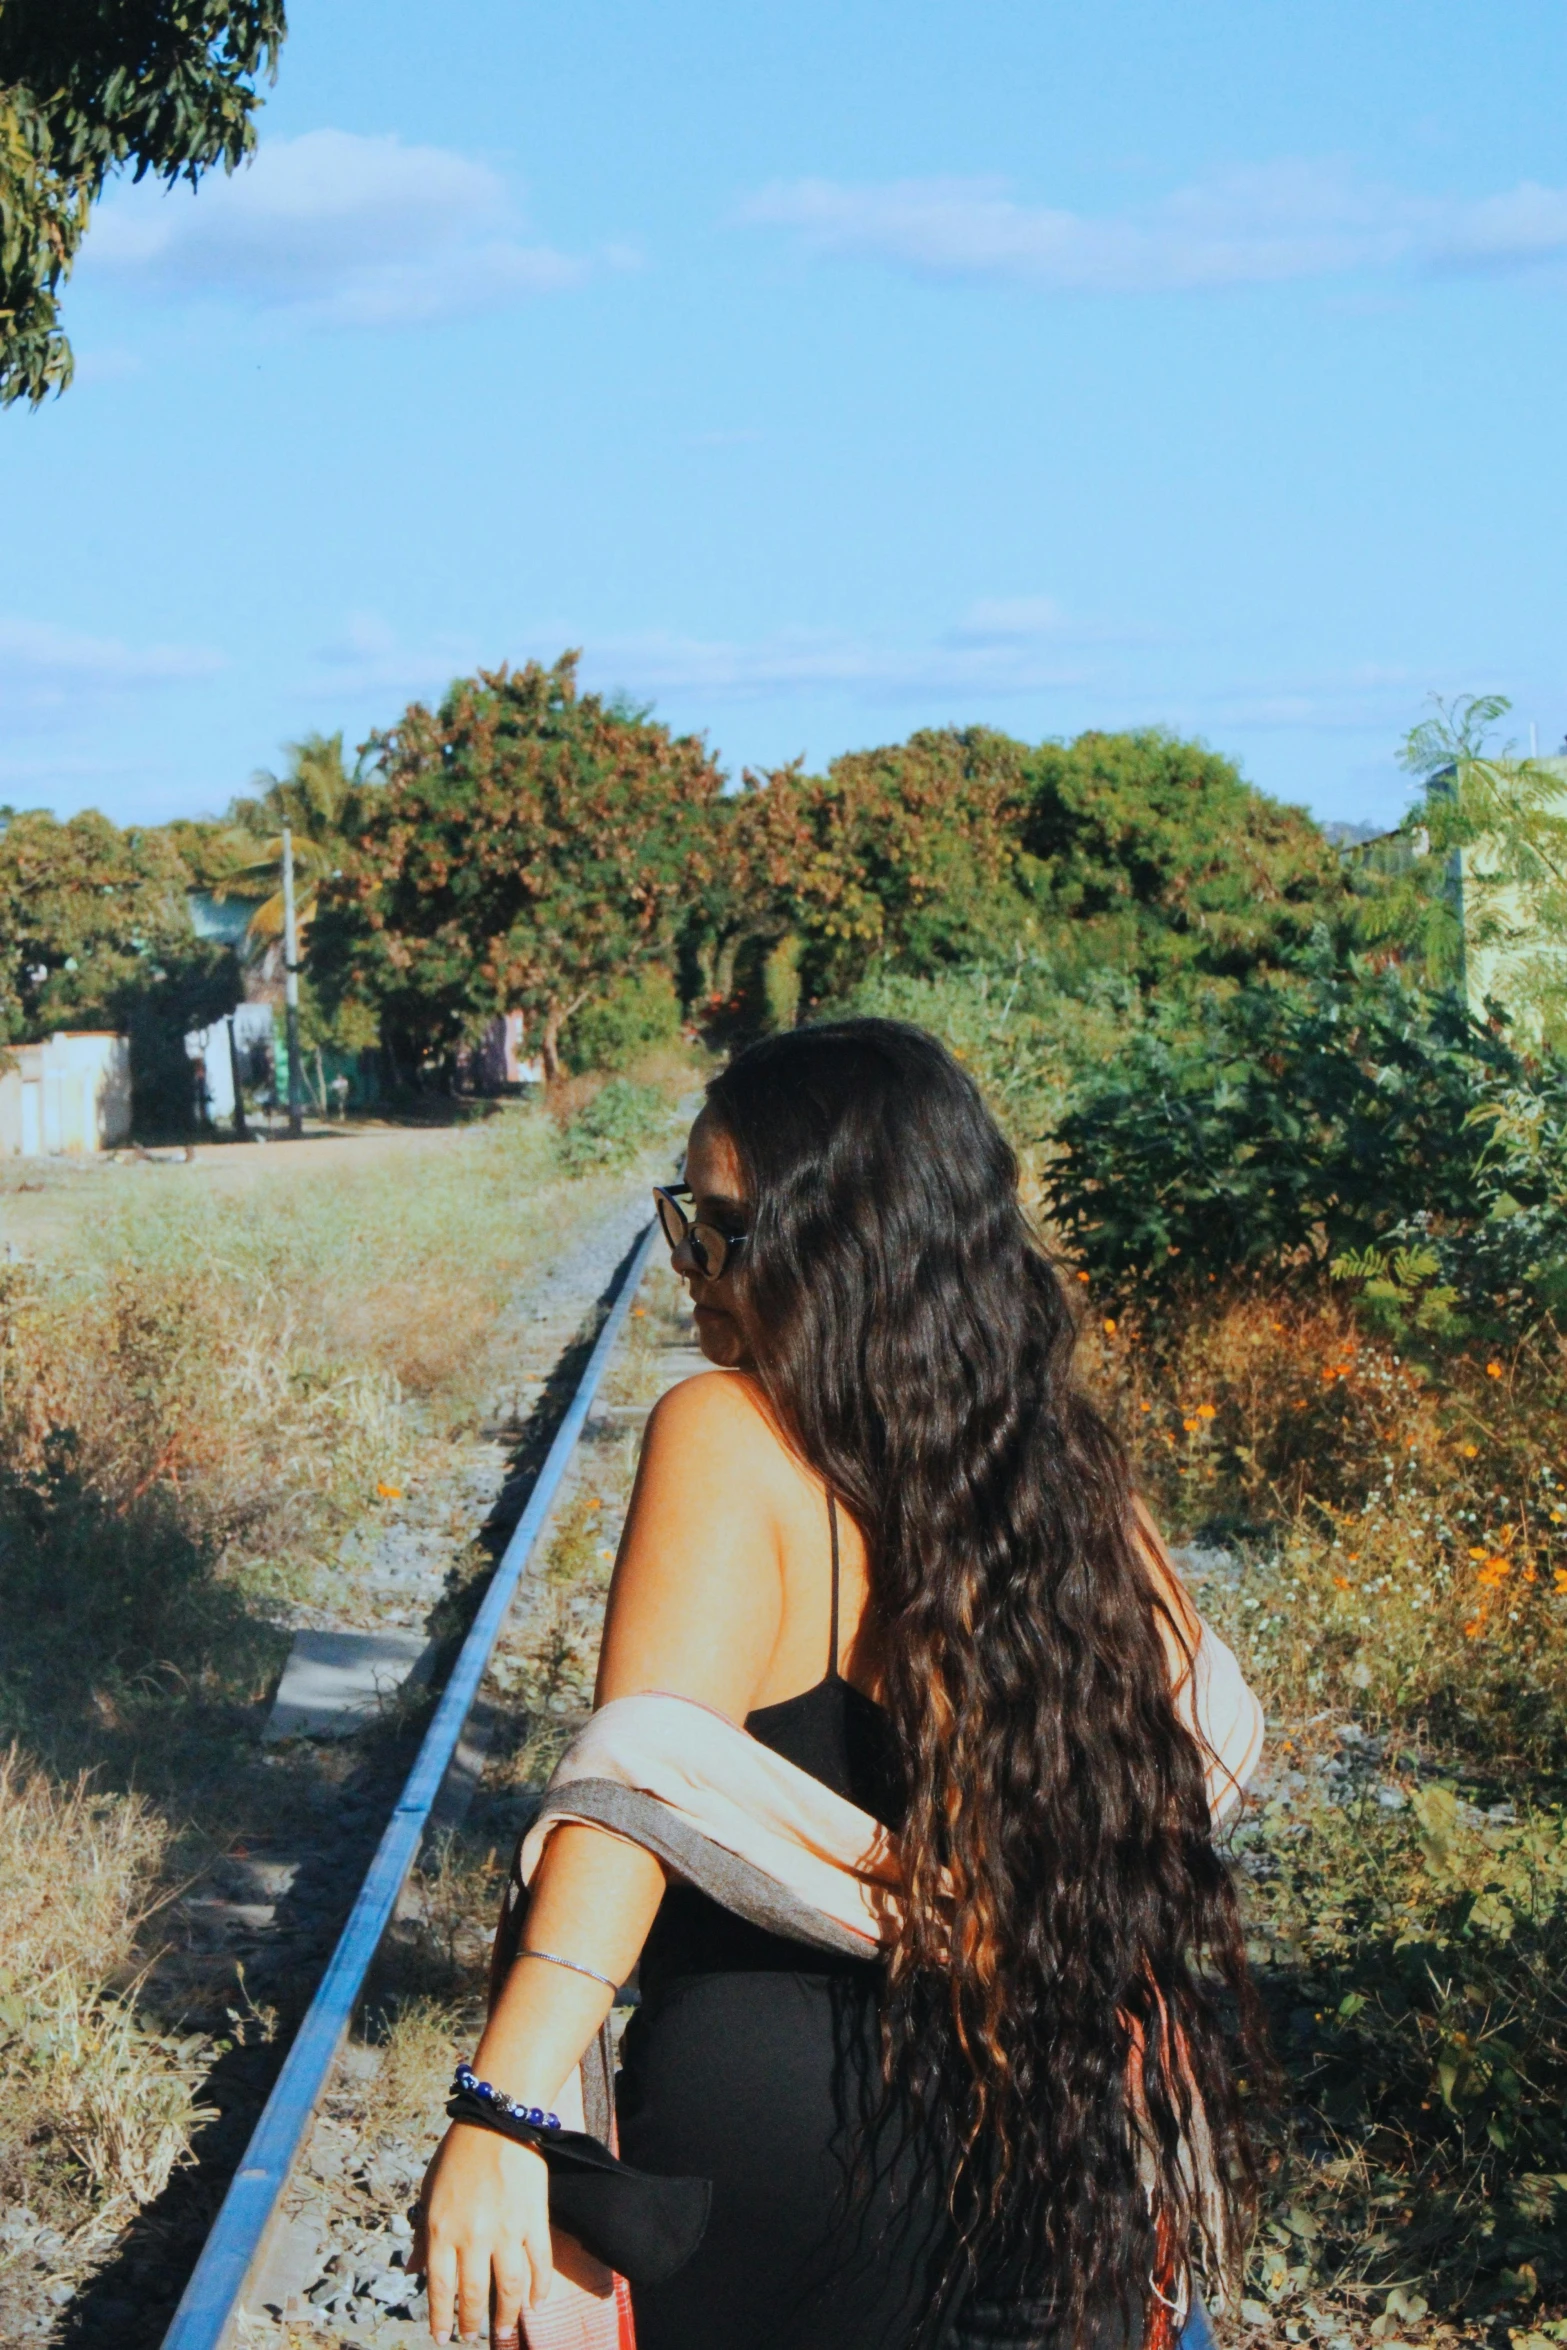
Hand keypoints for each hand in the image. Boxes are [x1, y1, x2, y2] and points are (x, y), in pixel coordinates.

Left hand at [419, 2121, 550, 2342]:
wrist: (498, 2119)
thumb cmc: (458, 2153)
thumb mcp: (429, 2192)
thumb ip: (421, 2234)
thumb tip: (411, 2270)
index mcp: (442, 2229)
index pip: (440, 2288)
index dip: (440, 2318)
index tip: (442, 2338)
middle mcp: (472, 2236)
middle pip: (473, 2294)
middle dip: (470, 2322)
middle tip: (471, 2336)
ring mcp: (506, 2230)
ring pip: (508, 2288)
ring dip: (506, 2315)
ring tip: (503, 2330)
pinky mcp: (533, 2219)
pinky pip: (538, 2263)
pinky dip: (539, 2288)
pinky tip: (535, 2303)